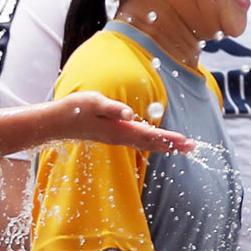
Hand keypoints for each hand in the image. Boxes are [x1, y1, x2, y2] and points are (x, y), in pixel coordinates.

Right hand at [56, 91, 194, 152]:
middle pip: (152, 143)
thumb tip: (130, 114)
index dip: (168, 138)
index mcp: (120, 129)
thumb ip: (112, 108)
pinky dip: (153, 143)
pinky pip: (140, 143)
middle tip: (192, 147)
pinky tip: (159, 143)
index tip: (185, 141)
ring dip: (165, 145)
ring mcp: (118, 138)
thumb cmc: (76, 109)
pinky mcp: (115, 136)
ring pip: (147, 145)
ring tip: (182, 147)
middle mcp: (122, 137)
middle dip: (172, 145)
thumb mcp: (94, 102)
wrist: (58, 122)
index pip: (150, 135)